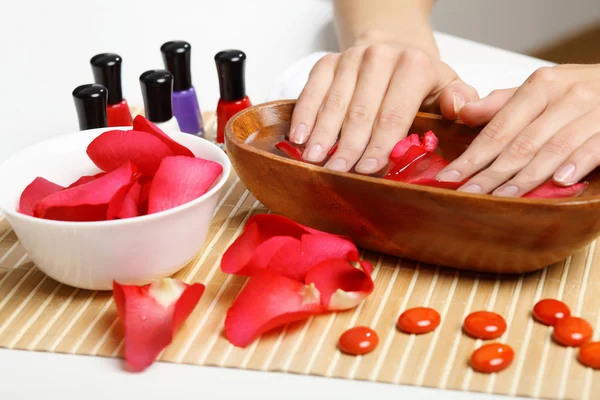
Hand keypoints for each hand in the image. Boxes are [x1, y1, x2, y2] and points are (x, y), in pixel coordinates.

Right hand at [288, 44, 478, 173]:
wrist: (392, 48)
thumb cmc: (419, 80)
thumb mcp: (448, 87)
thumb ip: (461, 101)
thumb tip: (460, 110)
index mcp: (414, 65)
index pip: (394, 114)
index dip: (380, 144)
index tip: (369, 170)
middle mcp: (380, 57)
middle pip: (361, 111)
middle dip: (349, 146)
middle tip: (338, 173)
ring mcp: (351, 58)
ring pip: (334, 102)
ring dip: (323, 134)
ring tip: (314, 161)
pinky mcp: (328, 62)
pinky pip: (312, 89)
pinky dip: (304, 114)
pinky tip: (298, 138)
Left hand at [437, 64, 599, 196]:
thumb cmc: (579, 92)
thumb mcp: (540, 90)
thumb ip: (502, 105)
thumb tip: (461, 113)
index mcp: (540, 86)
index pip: (498, 128)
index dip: (471, 155)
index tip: (448, 177)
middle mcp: (565, 95)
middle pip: (520, 143)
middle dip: (490, 173)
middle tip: (466, 194)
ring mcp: (593, 110)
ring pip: (552, 148)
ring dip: (526, 177)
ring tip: (501, 198)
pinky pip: (594, 147)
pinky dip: (577, 164)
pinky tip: (559, 182)